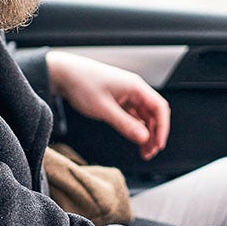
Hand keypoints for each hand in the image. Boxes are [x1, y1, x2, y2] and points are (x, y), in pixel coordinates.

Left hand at [46, 51, 169, 159]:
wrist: (63, 73)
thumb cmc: (82, 84)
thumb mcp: (104, 109)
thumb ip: (125, 125)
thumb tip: (144, 138)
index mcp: (135, 87)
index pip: (160, 108)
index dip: (163, 128)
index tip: (158, 145)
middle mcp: (134, 89)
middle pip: (154, 113)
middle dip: (154, 134)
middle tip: (150, 153)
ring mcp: (127, 94)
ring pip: (144, 116)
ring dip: (146, 133)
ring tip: (143, 151)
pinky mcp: (119, 99)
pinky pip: (133, 115)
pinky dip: (136, 128)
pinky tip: (135, 139)